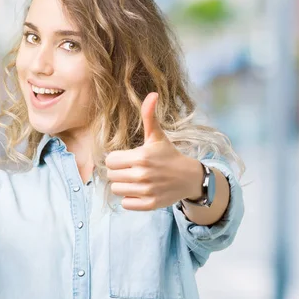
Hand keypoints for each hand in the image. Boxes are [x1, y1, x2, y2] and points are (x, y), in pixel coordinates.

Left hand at [105, 93, 201, 210]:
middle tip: (131, 169)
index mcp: (141, 156)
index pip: (110, 160)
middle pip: (111, 176)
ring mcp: (146, 190)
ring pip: (117, 189)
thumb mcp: (157, 136)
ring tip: (135, 179)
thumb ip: (149, 116)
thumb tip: (152, 94)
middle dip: (119, 171)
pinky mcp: (150, 204)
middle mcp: (142, 174)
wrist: (189, 177)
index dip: (117, 159)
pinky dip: (130, 198)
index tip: (127, 158)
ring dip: (123, 185)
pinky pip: (126, 203)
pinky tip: (139, 190)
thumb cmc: (169, 154)